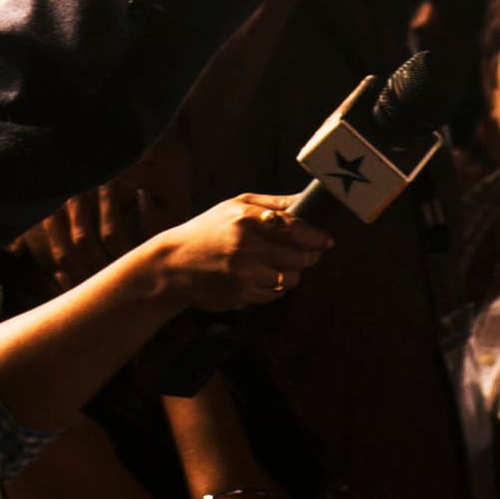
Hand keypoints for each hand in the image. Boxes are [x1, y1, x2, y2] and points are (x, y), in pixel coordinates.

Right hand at [131, 191, 334, 311]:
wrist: (172, 266)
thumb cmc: (207, 230)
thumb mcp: (235, 205)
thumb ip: (273, 203)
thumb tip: (306, 200)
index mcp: (246, 220)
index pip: (295, 229)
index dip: (316, 237)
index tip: (327, 240)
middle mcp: (246, 249)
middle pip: (298, 258)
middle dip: (310, 256)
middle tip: (311, 253)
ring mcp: (243, 276)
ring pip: (289, 280)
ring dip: (293, 273)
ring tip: (283, 264)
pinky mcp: (239, 297)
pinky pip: (273, 295)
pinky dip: (275, 287)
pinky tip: (263, 276)